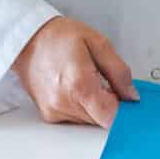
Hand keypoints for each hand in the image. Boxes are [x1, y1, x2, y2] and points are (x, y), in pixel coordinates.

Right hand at [13, 17, 137, 127]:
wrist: (28, 39)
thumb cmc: (60, 37)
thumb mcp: (98, 43)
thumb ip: (119, 71)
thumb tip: (131, 95)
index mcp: (80, 84)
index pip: (111, 117)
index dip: (124, 110)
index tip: (126, 99)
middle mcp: (65, 102)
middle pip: (101, 120)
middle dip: (110, 104)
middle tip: (104, 81)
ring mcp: (55, 110)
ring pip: (90, 121)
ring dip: (95, 105)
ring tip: (86, 80)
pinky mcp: (49, 114)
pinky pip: (76, 119)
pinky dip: (82, 106)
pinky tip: (75, 87)